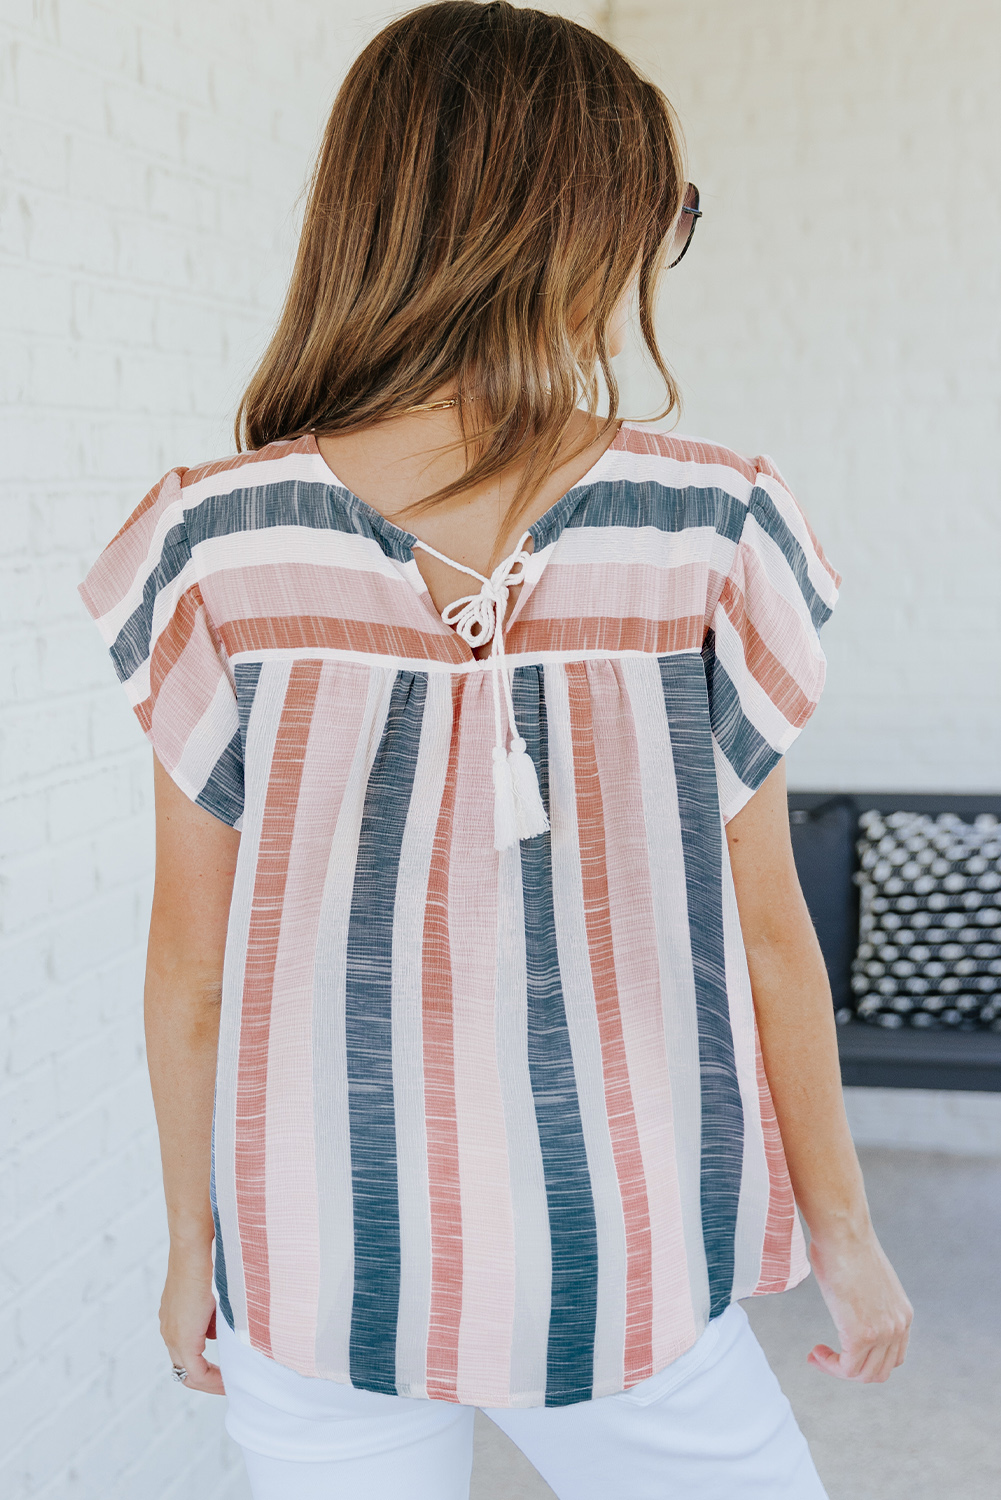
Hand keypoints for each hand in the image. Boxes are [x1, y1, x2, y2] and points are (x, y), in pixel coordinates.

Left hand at [159, 1243, 224, 1394]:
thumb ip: (208, 1317)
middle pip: (184, 1371)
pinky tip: (227, 1381)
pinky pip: (195, 1371)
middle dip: (207, 1381)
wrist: (193, 1252)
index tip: (224, 1372)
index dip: (204, 1368)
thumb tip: (214, 1334)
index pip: (184, 1355)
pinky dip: (211, 1379)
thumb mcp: (207, 1296)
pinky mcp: (183, 1338)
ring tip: (229, 1384)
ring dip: (210, 1381)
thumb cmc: (204, 1264)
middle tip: (228, 1384)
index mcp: (172, 1322)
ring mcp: (173, 1336)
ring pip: (188, 1373)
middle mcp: (169, 1332)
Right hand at [807, 1226, 911, 1382]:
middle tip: (826, 1358)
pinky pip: (847, 1369)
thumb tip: (845, 1297)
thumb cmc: (845, 1244)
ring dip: (837, 1369)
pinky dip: (830, 1366)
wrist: (843, 1232)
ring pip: (862, 1374)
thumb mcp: (865, 1278)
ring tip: (818, 1355)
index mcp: (902, 1313)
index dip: (867, 1360)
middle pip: (879, 1371)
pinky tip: (816, 1352)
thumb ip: (865, 1298)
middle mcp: (898, 1326)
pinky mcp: (860, 1334)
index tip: (842, 1350)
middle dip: (851, 1370)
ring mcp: (882, 1332)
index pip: (893, 1356)